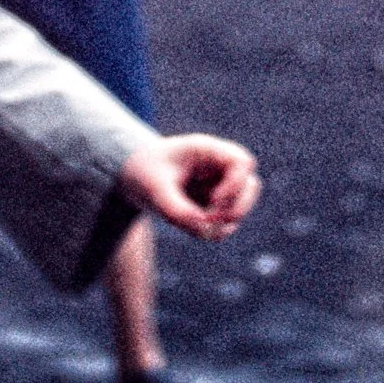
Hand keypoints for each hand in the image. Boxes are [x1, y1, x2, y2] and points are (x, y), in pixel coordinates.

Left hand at [117, 134, 259, 241]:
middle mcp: (220, 168)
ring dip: (225, 222)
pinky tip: (193, 228)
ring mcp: (220, 187)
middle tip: (208, 221)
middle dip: (235, 208)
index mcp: (207, 151)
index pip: (241, 162)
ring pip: (242, 206)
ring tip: (196, 226)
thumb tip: (203, 228)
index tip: (213, 200)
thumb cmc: (144, 172)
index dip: (235, 185)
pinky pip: (227, 223)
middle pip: (250, 185)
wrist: (134, 175)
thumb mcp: (154, 189)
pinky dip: (216, 230)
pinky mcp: (214, 206)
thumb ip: (176, 209)